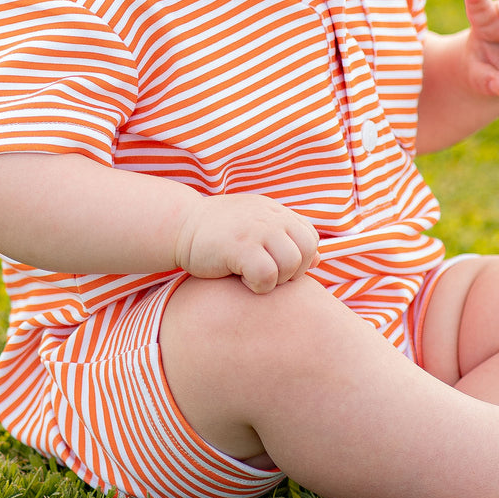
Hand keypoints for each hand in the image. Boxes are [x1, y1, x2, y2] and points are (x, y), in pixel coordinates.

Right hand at [173, 194, 319, 294]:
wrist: (179, 227)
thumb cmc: (218, 234)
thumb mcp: (256, 228)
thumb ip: (285, 239)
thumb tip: (319, 259)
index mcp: (276, 212)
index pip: (310, 237)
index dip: (300, 259)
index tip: (277, 267)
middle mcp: (271, 216)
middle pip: (306, 251)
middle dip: (292, 272)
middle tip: (266, 275)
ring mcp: (257, 229)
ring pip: (291, 264)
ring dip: (275, 280)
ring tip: (252, 277)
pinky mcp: (240, 246)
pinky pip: (268, 275)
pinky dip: (258, 286)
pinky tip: (241, 280)